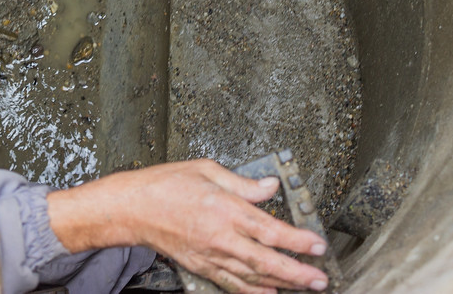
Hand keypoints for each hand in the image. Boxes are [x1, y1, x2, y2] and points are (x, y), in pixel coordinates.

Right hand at [47, 160, 328, 293]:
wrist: (132, 208)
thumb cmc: (165, 184)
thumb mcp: (206, 170)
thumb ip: (243, 182)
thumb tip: (270, 186)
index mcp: (225, 209)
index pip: (270, 229)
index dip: (298, 240)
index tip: (318, 245)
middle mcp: (221, 236)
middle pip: (267, 261)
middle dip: (298, 272)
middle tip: (321, 278)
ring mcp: (211, 255)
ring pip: (252, 276)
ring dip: (281, 284)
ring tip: (304, 287)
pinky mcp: (201, 266)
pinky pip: (232, 284)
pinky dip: (252, 292)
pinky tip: (268, 293)